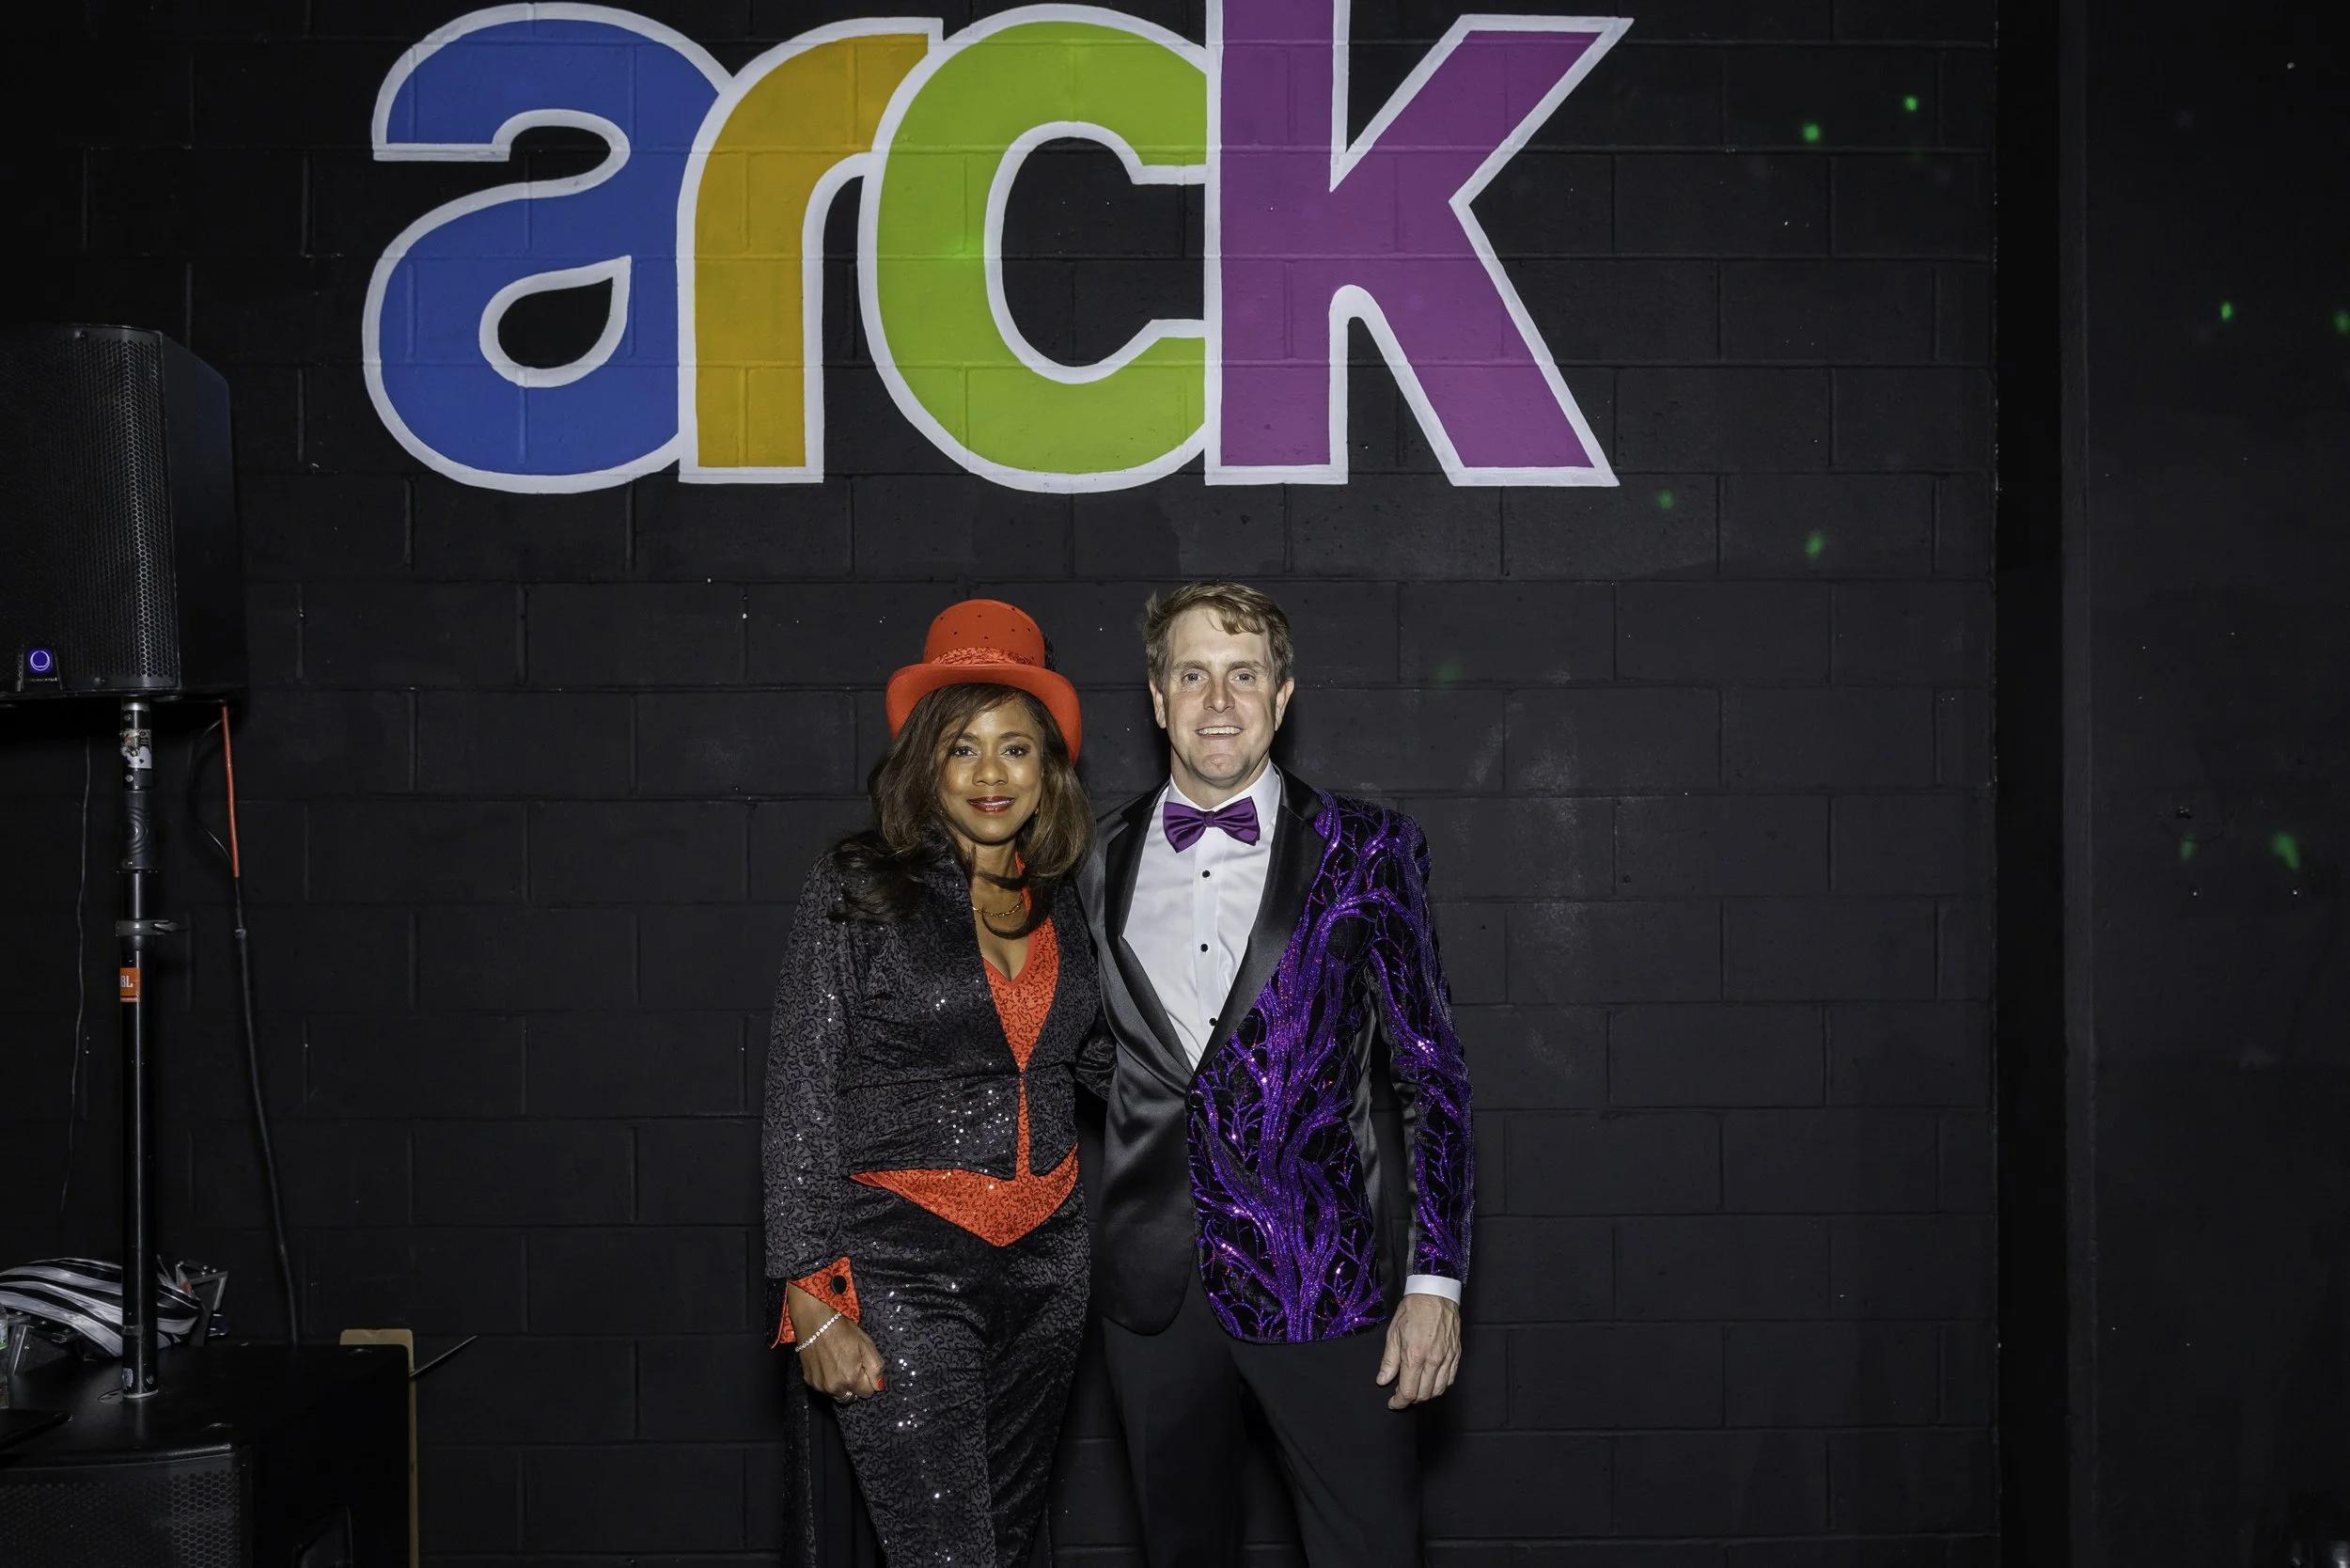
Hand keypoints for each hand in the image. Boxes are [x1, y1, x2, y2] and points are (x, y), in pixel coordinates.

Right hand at [787, 1283, 884, 1403]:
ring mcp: (819, 1385)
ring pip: (837, 1393)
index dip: (868, 1379)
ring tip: (839, 1363)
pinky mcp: (809, 1380)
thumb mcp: (866, 1345)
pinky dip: (828, 1380)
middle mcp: (833, 1387)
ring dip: (841, 1384)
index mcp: (850, 1379)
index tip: (863, 1366)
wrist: (815, 1320)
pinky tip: (828, 1364)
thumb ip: (876, 1368)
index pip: (867, 1393)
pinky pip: (824, 1387)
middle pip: (851, 1396)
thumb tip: (879, 1386)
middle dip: (855, 1385)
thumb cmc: (842, 1330)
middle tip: (852, 1365)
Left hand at [1375, 1293, 1460, 1409]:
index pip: (1409, 1391)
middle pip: (1424, 1394)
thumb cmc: (1413, 1310)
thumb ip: (1389, 1361)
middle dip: (1411, 1399)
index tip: (1393, 1403)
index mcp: (1415, 1356)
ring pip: (1439, 1390)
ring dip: (1426, 1395)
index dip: (1399, 1402)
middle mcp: (1433, 1360)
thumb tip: (1383, 1380)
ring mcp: (1447, 1358)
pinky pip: (1450, 1379)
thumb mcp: (1393, 1334)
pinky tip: (1432, 1382)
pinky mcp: (1456, 1354)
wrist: (1434, 1293)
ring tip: (1416, 1390)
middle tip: (1402, 1396)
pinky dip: (1441, 1386)